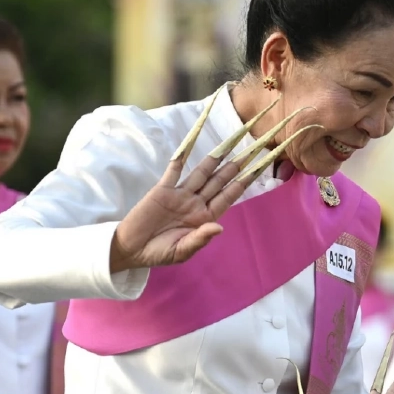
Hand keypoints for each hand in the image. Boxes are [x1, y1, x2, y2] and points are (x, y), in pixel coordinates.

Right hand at [110, 97, 318, 271]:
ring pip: (203, 171)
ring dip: (217, 156)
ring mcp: (180, 194)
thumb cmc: (158, 253)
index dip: (246, 180)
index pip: (231, 194)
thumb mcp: (181, 251)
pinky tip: (192, 141)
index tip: (262, 167)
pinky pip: (174, 169)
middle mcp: (197, 203)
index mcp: (206, 217)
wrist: (130, 249)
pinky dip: (182, 156)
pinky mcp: (162, 190)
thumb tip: (219, 227)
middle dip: (238, 163)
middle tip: (255, 146)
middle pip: (222, 179)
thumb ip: (200, 239)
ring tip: (232, 141)